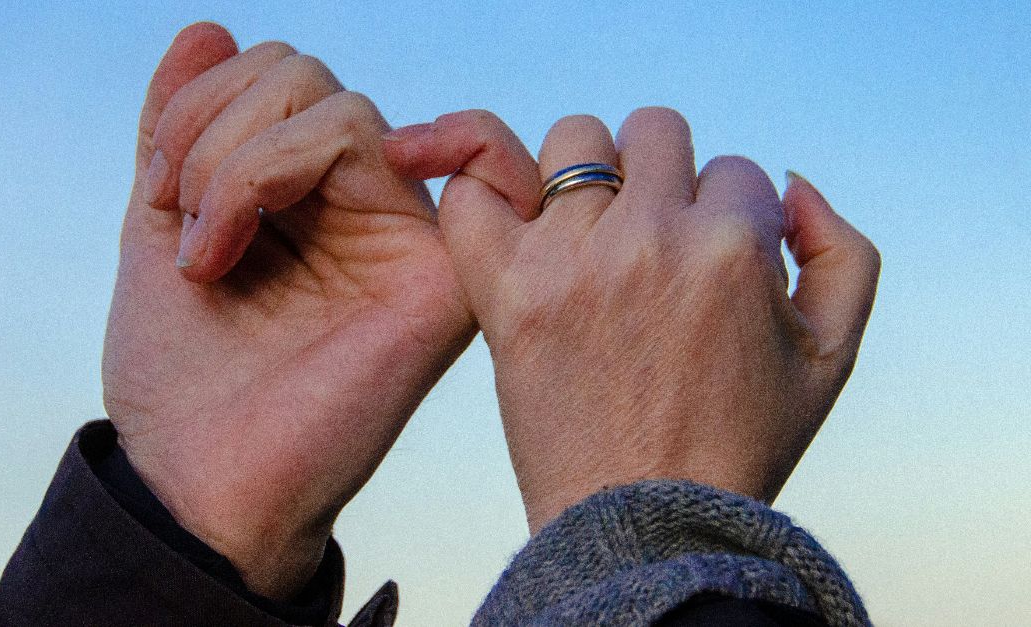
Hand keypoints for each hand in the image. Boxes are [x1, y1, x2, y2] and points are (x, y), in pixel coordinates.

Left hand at [102, 23, 471, 596]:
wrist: (202, 481)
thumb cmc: (184, 380)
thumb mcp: (161, 229)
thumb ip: (180, 130)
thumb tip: (204, 26)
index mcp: (303, 198)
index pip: (275, 81)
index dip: (201, 105)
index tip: (158, 188)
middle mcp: (360, 208)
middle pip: (305, 78)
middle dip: (215, 129)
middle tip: (186, 222)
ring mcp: (402, 234)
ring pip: (338, 107)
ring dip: (242, 161)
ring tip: (210, 251)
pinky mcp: (439, 270)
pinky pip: (417, 146)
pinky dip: (302, 156)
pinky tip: (255, 215)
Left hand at [385, 109, 879, 531]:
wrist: (644, 523)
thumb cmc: (739, 441)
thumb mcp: (833, 354)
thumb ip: (842, 250)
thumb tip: (787, 181)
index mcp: (736, 246)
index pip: (734, 169)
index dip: (727, 218)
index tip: (708, 268)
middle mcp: (653, 239)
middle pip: (654, 131)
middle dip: (663, 176)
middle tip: (651, 238)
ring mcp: (572, 261)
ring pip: (574, 142)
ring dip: (587, 177)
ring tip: (589, 237)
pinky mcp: (507, 291)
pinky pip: (476, 196)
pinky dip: (487, 194)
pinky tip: (516, 232)